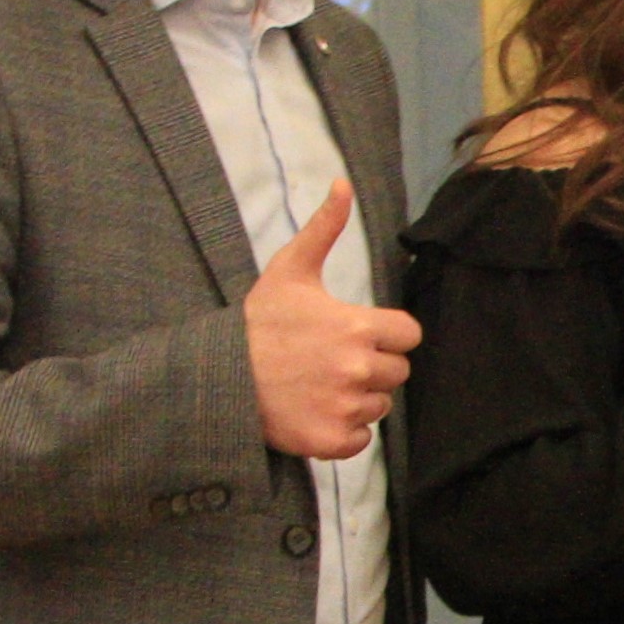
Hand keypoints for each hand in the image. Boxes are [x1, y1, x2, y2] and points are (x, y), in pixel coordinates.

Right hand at [245, 180, 421, 461]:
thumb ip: (325, 227)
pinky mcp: (328, 440)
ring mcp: (343, 407)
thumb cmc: (257, 322)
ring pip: (378, 406)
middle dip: (372, 367)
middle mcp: (357, 369)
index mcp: (358, 328)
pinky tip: (314, 412)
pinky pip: (359, 440)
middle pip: (397, 372)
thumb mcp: (290, 270)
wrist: (215, 376)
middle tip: (330, 361)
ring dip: (357, 399)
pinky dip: (342, 432)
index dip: (386, 335)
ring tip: (317, 385)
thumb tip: (343, 182)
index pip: (408, 335)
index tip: (355, 334)